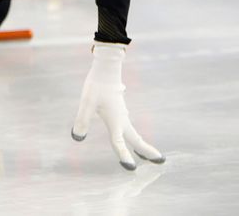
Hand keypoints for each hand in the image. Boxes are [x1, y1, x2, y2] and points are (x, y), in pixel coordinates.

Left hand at [71, 42, 164, 169]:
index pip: (119, 143)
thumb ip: (82, 120)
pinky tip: (129, 135)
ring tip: (146, 155)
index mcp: (116, 121)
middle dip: (147, 151)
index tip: (131, 169)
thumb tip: (77, 138)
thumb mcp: (86, 103)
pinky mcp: (119, 109)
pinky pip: (128, 126)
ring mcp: (122, 114)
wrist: (106, 68)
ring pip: (134, 132)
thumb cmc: (96, 85)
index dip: (124, 156)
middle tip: (161, 162)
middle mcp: (122, 119)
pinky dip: (133, 135)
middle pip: (136, 139)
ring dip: (141, 144)